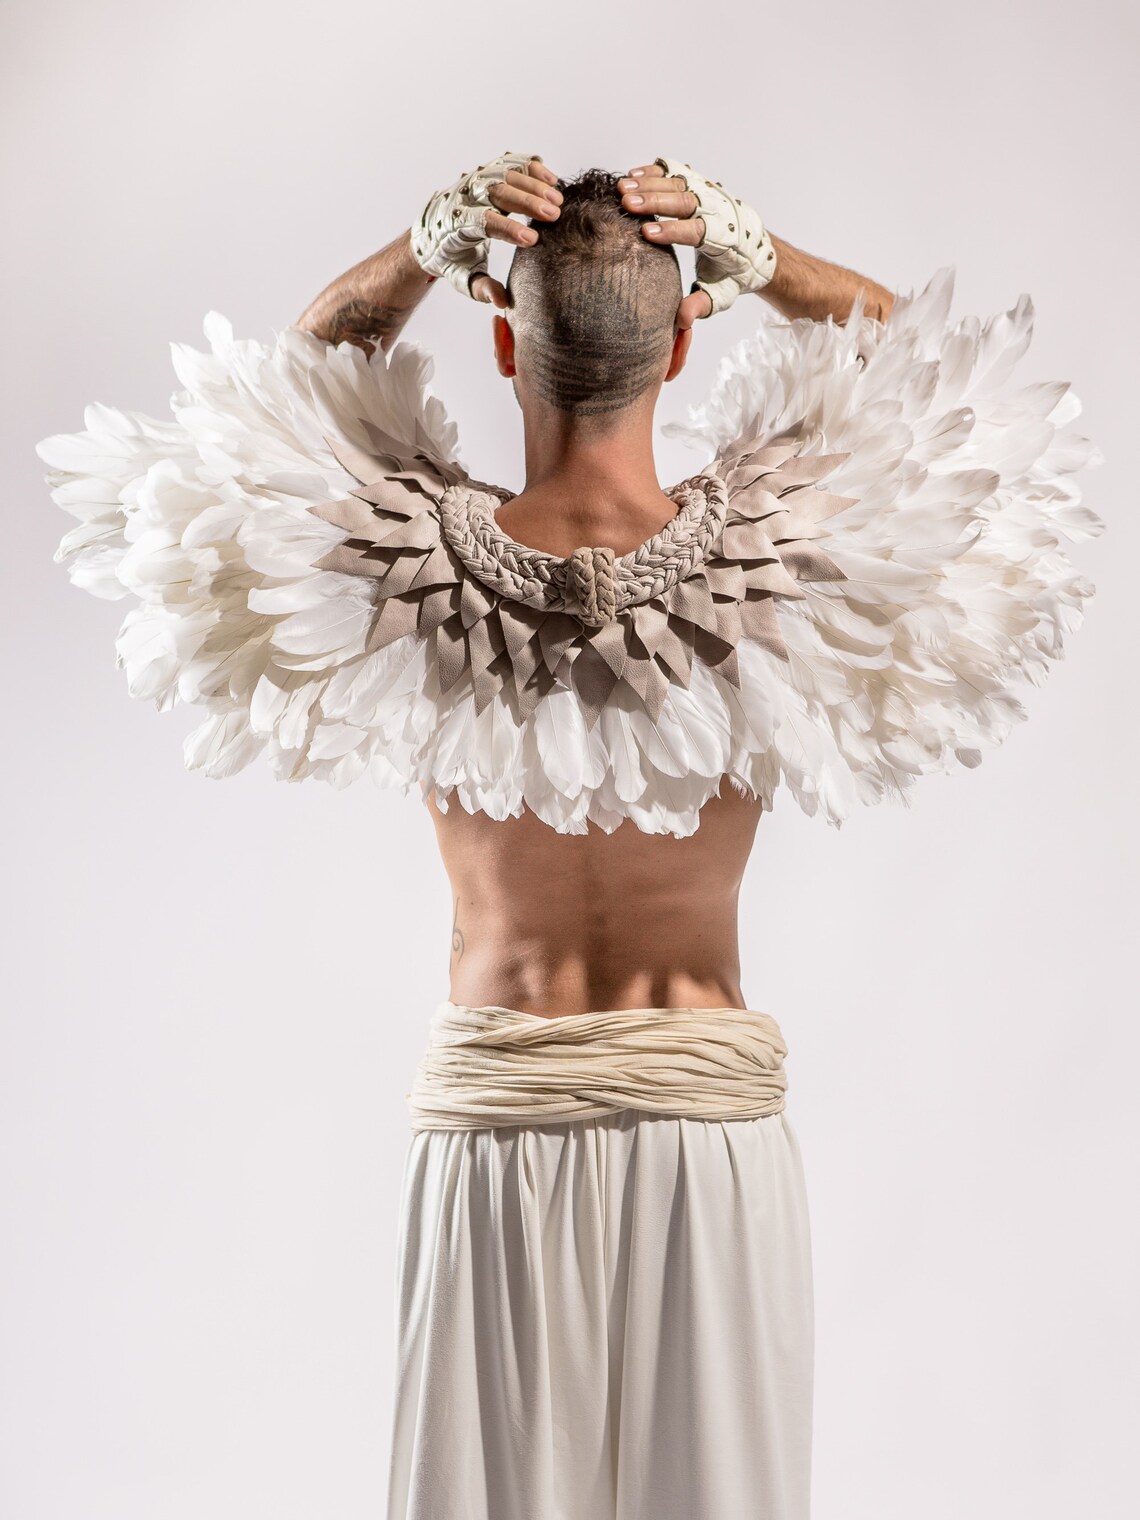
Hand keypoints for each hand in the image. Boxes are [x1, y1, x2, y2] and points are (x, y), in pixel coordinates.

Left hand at [409, 151, 562, 305]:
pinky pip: (511, 163)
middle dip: (527, 202)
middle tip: (555, 215)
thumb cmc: (451, 258)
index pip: (483, 222)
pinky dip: (532, 168)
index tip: (533, 240)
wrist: (432, 229)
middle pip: (498, 192)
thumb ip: (481, 289)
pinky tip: (552, 181)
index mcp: (456, 223)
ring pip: (506, 173)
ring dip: (535, 185)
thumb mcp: (462, 278)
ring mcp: (476, 179)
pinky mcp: (487, 171)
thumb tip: (502, 302)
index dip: (509, 229)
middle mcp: (465, 195)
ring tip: (558, 201)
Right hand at [616, 159, 776, 325]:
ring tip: (622, 188)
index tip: (647, 232)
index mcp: (726, 239)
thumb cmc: (734, 275)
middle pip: (686, 200)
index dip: (673, 230)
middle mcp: (719, 210)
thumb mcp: (721, 295)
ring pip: (679, 182)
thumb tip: (682, 320)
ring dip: (649, 184)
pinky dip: (655, 172)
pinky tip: (632, 176)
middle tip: (627, 203)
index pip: (698, 230)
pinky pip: (678, 172)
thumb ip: (701, 305)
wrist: (756, 249)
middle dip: (655, 201)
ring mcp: (710, 193)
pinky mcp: (701, 183)